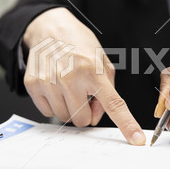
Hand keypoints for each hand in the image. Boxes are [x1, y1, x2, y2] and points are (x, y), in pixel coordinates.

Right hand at [23, 8, 145, 144]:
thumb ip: (106, 92)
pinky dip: (53, 103)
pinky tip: (55, 85)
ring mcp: (49, 82)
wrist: (50, 28)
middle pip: (82, 120)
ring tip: (68, 85)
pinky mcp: (33, 84)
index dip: (127, 124)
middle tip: (82, 92)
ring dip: (68, 106)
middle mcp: (71, 77)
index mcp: (93, 71)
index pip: (114, 104)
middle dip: (85, 111)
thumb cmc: (79, 45)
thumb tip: (94, 118)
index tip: (136, 139)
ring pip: (64, 117)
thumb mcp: (102, 62)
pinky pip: (47, 111)